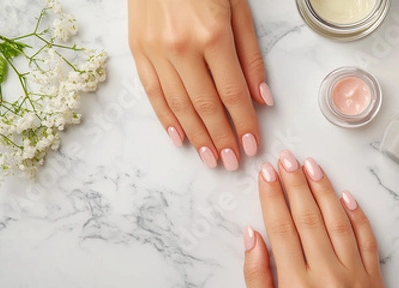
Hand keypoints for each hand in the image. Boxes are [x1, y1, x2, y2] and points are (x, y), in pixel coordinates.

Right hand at [128, 0, 272, 170]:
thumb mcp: (238, 10)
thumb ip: (250, 57)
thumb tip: (261, 99)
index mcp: (212, 36)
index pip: (232, 94)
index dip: (244, 124)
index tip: (252, 145)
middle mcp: (181, 48)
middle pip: (205, 106)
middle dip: (222, 138)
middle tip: (232, 162)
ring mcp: (155, 51)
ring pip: (178, 106)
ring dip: (197, 137)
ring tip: (211, 158)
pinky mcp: (137, 50)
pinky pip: (153, 93)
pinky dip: (165, 119)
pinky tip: (179, 138)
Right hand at [243, 150, 384, 287]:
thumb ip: (256, 275)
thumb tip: (252, 235)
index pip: (281, 228)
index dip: (272, 196)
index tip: (267, 174)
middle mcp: (328, 278)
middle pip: (308, 217)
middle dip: (295, 183)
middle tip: (286, 159)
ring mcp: (355, 277)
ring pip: (338, 221)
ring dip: (323, 190)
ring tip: (310, 166)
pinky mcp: (375, 280)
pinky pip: (367, 239)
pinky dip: (356, 215)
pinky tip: (344, 195)